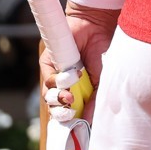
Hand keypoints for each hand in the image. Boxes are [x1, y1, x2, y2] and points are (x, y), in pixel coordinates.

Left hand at [40, 2, 118, 120]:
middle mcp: (63, 84)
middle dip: (61, 112)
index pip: (68, 110)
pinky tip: (73, 76)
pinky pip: (48, 79)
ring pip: (48, 95)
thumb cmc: (102, 50)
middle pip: (55, 106)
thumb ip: (95, 97)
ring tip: (70, 96)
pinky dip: (59, 81)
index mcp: (77, 90)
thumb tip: (88, 119)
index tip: (77, 123)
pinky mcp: (48, 63)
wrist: (96, 26)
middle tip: (70, 111)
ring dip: (58, 99)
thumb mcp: (103, 77)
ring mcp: (55, 74)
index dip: (69, 118)